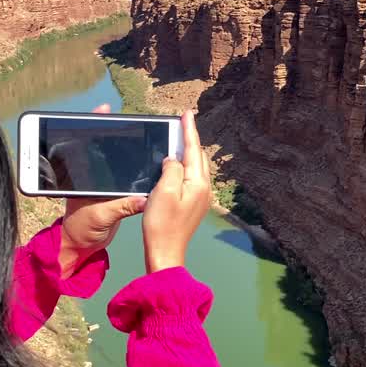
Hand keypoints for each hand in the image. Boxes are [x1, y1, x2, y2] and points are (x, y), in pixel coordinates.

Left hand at [59, 104, 145, 276]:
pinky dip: (138, 176)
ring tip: (146, 139)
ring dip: (130, 155)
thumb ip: (121, 206)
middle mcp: (94, 176)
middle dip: (117, 134)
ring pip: (119, 164)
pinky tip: (150, 165)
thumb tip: (143, 199)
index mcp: (84, 176)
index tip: (104, 110)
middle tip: (130, 120)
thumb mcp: (99, 216)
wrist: (82, 245)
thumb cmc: (81, 229)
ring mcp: (106, 185)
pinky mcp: (116, 196)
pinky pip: (128, 182)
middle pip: (106, 149)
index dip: (95, 125)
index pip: (88, 144)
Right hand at [142, 110, 210, 273]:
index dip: (189, 130)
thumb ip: (171, 169)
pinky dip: (183, 167)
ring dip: (186, 153)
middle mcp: (203, 189)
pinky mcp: (192, 206)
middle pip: (197, 157)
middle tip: (181, 124)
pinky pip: (190, 179)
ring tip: (177, 140)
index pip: (193, 149)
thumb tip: (173, 160)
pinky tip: (174, 166)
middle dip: (189, 140)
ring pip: (194, 168)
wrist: (165, 252)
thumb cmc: (162, 224)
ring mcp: (199, 199)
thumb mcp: (164, 191)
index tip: (187, 113)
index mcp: (198, 183)